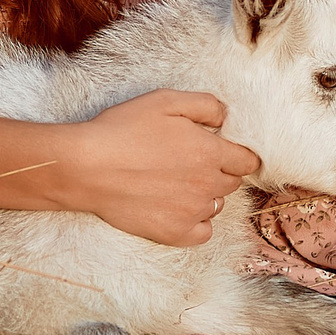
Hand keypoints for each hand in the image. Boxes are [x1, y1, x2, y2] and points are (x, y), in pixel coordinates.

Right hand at [66, 90, 258, 246]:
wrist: (87, 167)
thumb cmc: (123, 130)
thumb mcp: (165, 101)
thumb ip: (205, 105)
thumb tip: (226, 117)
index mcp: (210, 152)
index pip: (247, 161)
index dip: (238, 154)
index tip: (223, 152)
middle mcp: (208, 184)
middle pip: (232, 182)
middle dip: (219, 171)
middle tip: (191, 163)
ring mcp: (193, 212)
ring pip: (217, 205)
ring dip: (206, 194)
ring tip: (177, 184)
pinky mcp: (175, 233)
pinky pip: (203, 232)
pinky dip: (197, 222)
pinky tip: (178, 209)